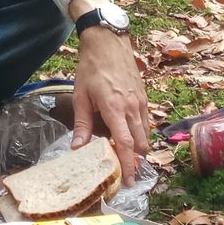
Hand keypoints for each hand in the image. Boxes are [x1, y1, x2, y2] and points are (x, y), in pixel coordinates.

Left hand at [72, 21, 149, 183]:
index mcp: (115, 108)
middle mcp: (132, 107)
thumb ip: (81, 124)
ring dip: (139, 150)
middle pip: (141, 144)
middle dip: (135, 162)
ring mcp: (141, 102)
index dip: (127, 165)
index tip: (127, 181)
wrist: (108, 42)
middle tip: (125, 175)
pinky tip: (130, 138)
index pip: (126, 144)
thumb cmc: (91, 68)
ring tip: (127, 160)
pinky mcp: (144, 98)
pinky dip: (141, 135)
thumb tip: (77, 149)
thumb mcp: (81, 96)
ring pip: (146, 135)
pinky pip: (146, 123)